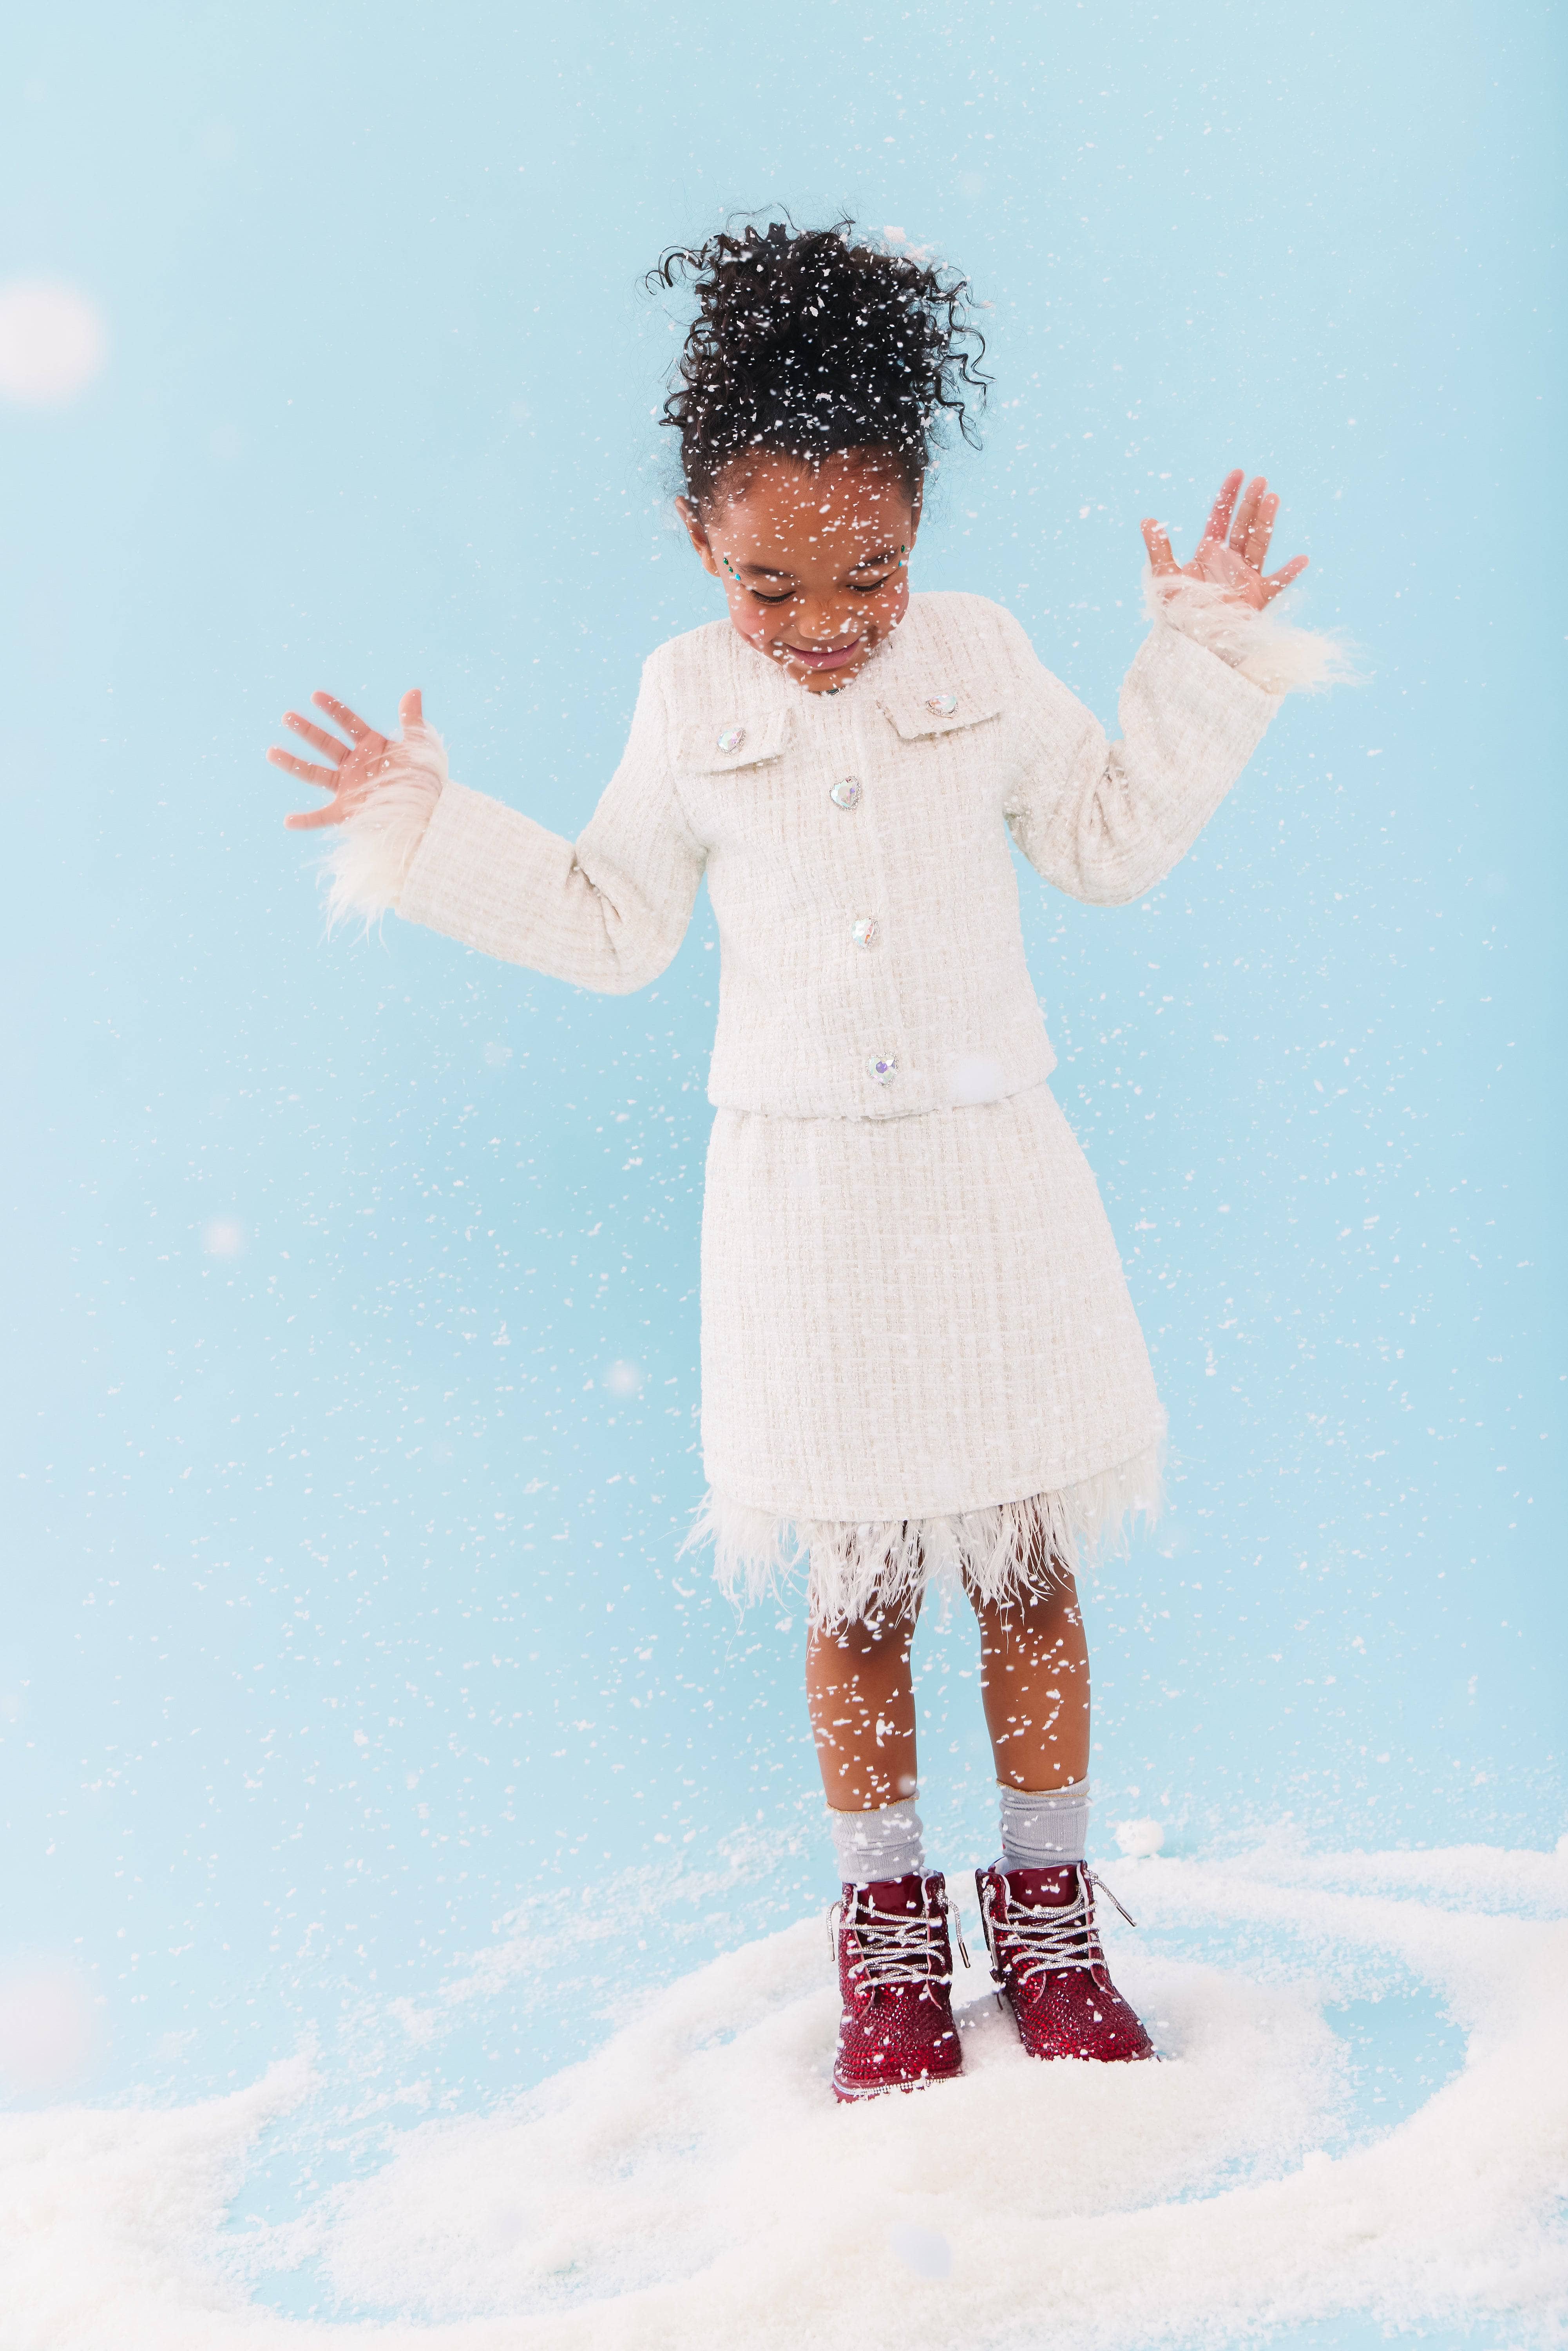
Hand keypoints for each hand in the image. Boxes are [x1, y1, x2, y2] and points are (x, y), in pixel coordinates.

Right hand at [267, 688, 426, 828]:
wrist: (431, 811)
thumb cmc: (426, 779)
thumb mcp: (420, 747)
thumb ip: (412, 720)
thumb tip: (413, 691)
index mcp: (372, 746)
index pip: (348, 723)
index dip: (333, 710)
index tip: (316, 696)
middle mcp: (356, 765)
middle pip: (326, 744)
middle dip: (306, 731)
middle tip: (287, 717)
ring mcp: (349, 787)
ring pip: (315, 773)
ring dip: (293, 764)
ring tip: (271, 752)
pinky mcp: (348, 811)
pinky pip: (322, 817)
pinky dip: (306, 820)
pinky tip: (287, 821)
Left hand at [1141, 470, 1306, 610]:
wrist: (1189, 642)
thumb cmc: (1176, 611)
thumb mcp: (1164, 577)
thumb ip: (1158, 549)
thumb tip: (1147, 521)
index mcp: (1208, 553)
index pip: (1219, 517)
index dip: (1228, 496)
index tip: (1238, 473)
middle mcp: (1229, 561)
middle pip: (1242, 526)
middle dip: (1251, 503)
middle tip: (1260, 480)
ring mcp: (1245, 578)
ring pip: (1259, 544)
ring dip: (1266, 522)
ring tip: (1274, 498)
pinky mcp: (1256, 598)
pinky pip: (1277, 584)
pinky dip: (1289, 573)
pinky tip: (1302, 559)